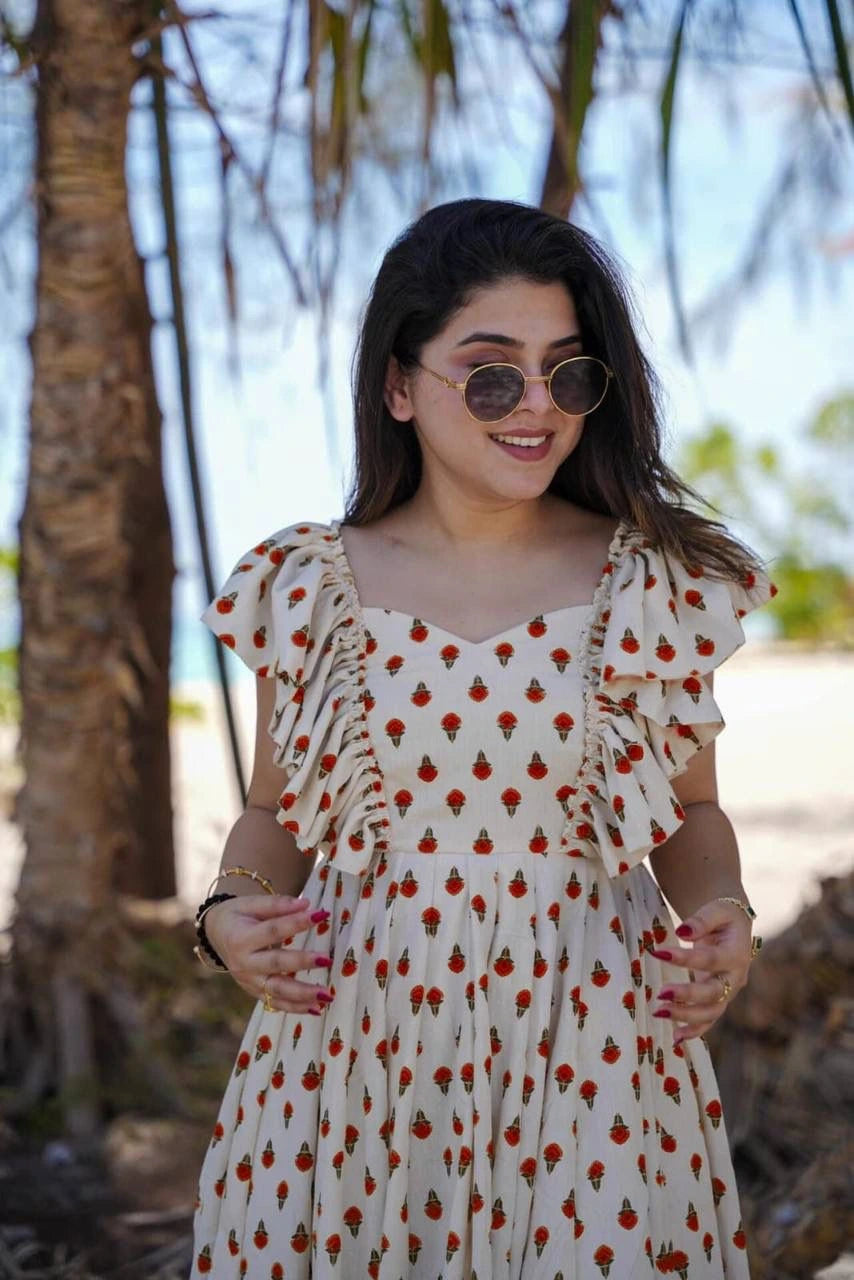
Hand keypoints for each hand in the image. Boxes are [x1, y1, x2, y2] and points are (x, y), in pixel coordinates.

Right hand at [204, 893, 333, 1015]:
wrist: (216, 934)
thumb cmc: (238, 916)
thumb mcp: (251, 904)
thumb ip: (277, 905)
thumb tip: (307, 904)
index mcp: (241, 938)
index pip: (273, 930)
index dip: (297, 922)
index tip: (321, 915)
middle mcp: (243, 963)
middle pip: (276, 964)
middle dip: (302, 963)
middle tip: (327, 959)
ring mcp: (248, 981)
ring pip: (277, 991)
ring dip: (303, 994)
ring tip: (327, 995)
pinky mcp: (254, 992)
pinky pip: (275, 1004)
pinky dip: (295, 1008)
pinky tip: (316, 1008)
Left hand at [649, 899, 752, 1045]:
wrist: (734, 926)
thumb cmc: (723, 916)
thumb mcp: (717, 910)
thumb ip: (701, 920)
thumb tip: (682, 932)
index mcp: (737, 953)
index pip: (710, 959)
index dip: (685, 959)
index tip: (657, 952)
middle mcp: (735, 977)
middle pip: (714, 993)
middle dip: (687, 995)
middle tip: (660, 993)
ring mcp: (728, 991)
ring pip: (711, 1012)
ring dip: (686, 1016)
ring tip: (658, 1012)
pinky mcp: (718, 999)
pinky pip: (708, 1020)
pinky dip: (693, 1031)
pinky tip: (674, 1038)